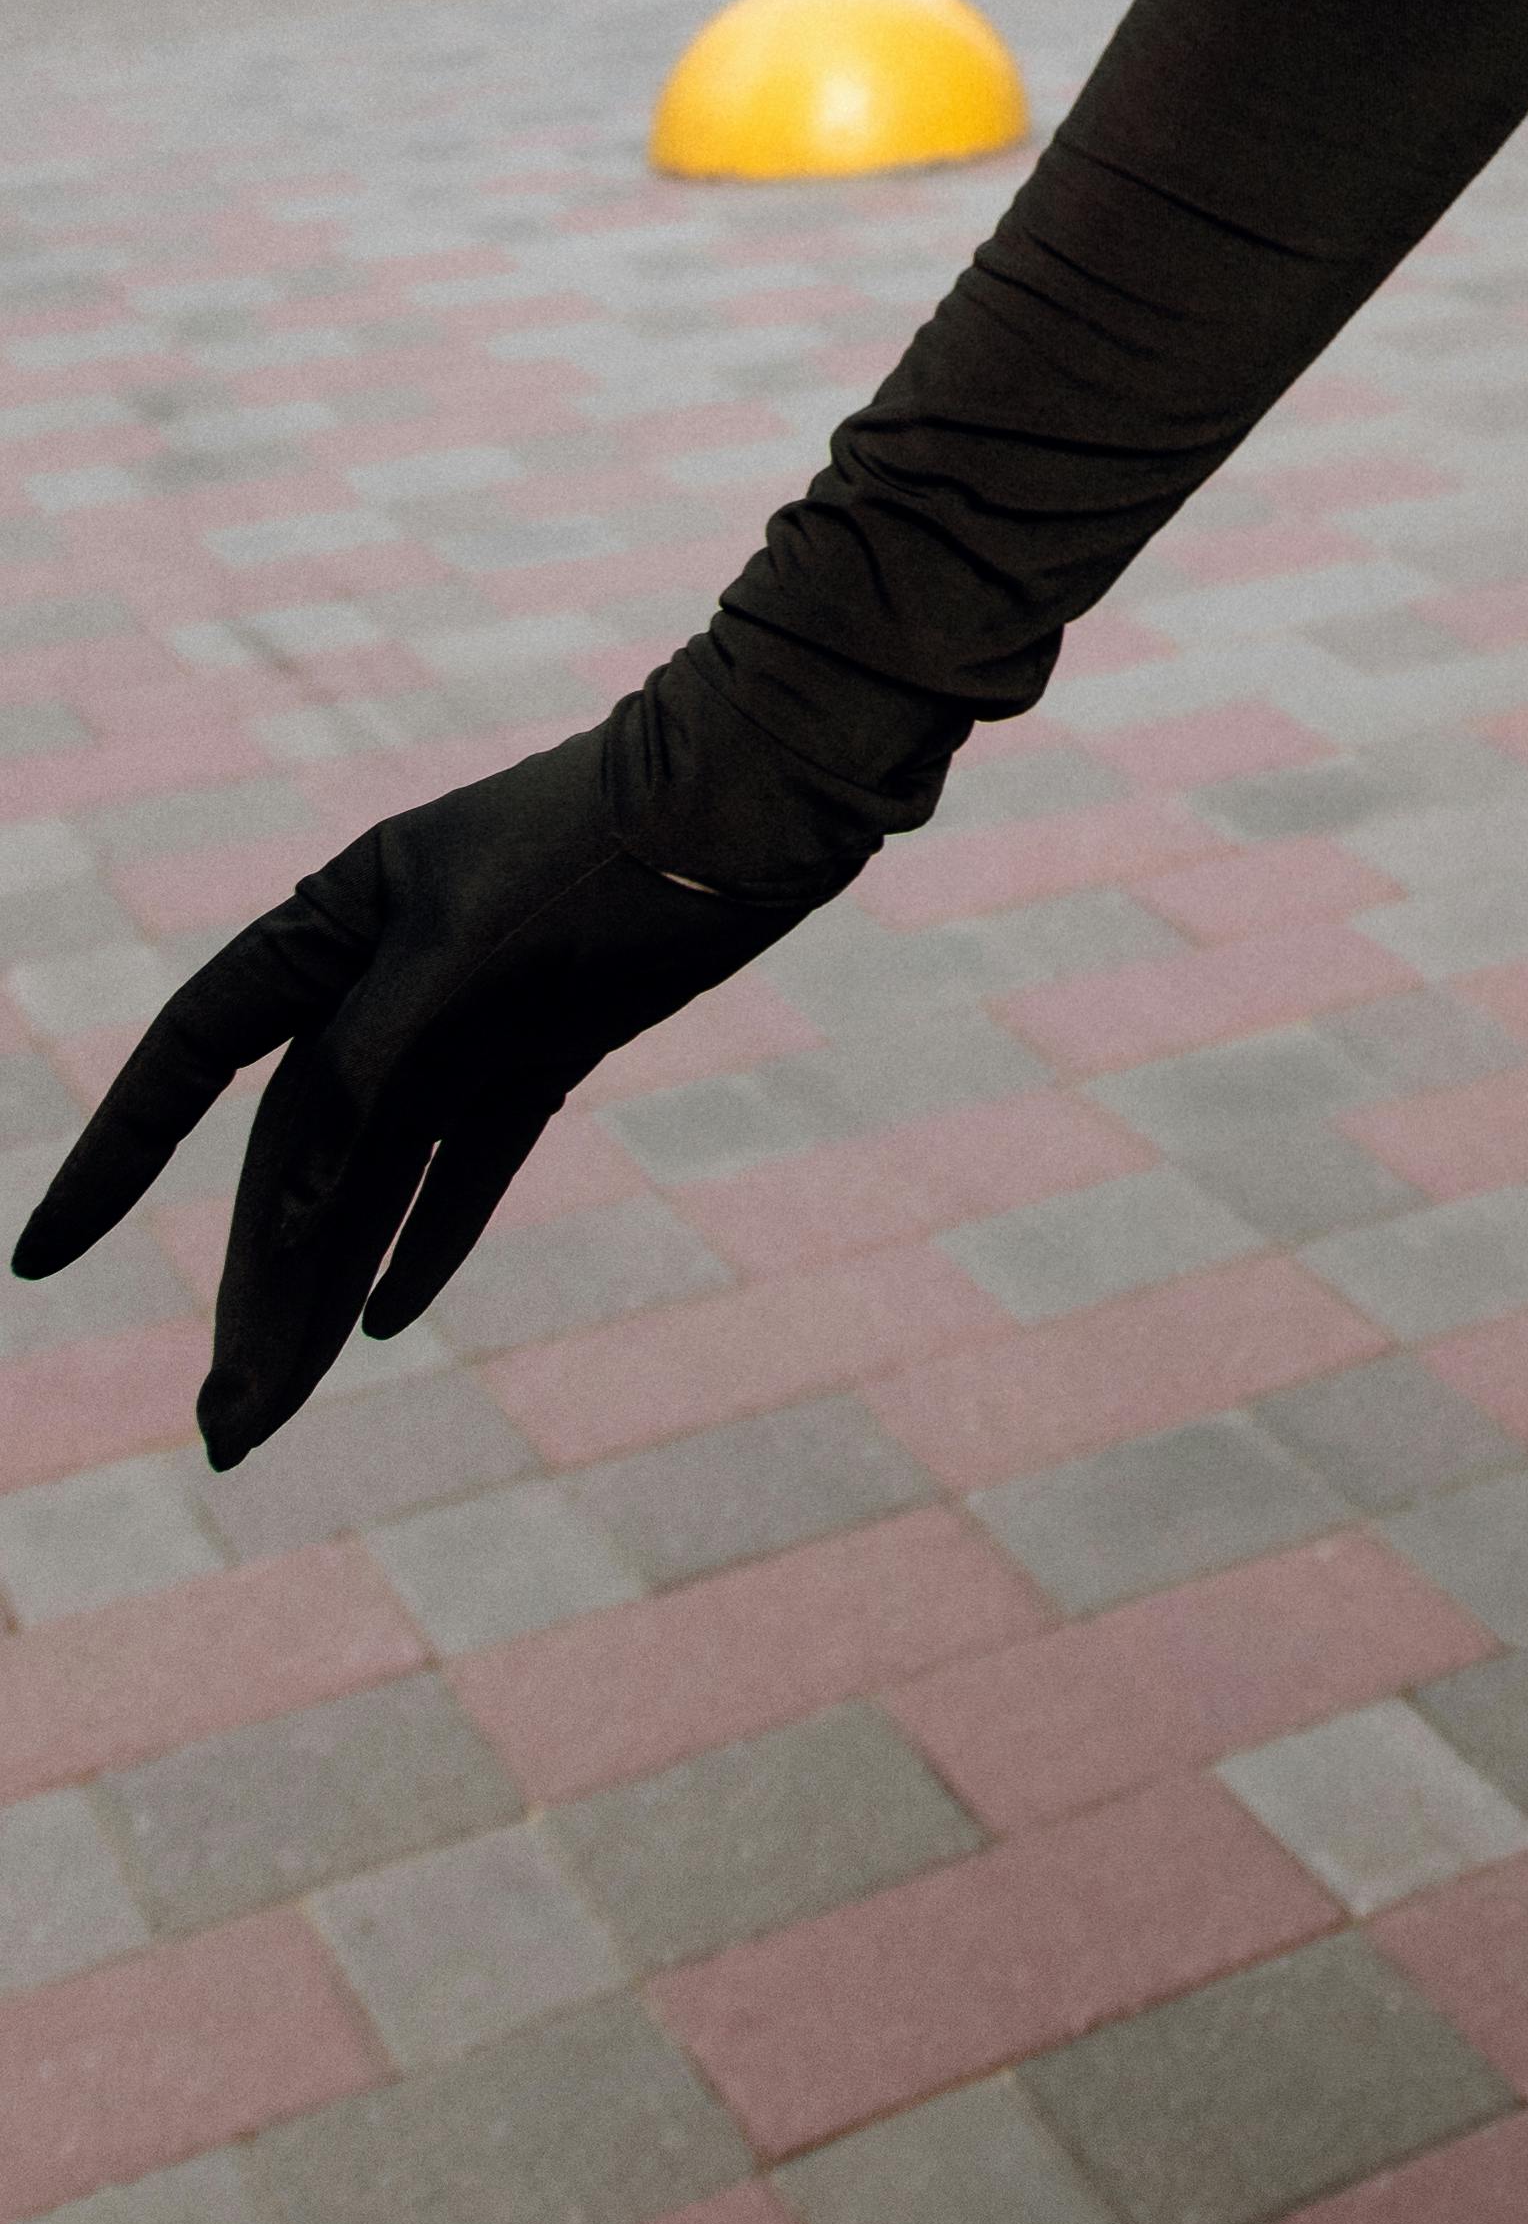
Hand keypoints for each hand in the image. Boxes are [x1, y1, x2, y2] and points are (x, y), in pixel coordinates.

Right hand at [11, 716, 856, 1466]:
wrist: (760, 794)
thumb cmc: (604, 841)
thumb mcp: (467, 948)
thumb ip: (372, 1067)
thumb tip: (295, 1205)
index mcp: (332, 924)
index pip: (194, 1058)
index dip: (116, 1158)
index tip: (41, 1260)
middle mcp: (382, 981)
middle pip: (289, 1160)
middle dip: (252, 1292)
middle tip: (226, 1429)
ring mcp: (464, 1020)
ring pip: (369, 1183)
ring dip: (322, 1295)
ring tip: (267, 1417)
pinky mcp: (546, 1049)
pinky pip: (465, 1165)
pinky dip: (428, 1238)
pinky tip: (383, 1322)